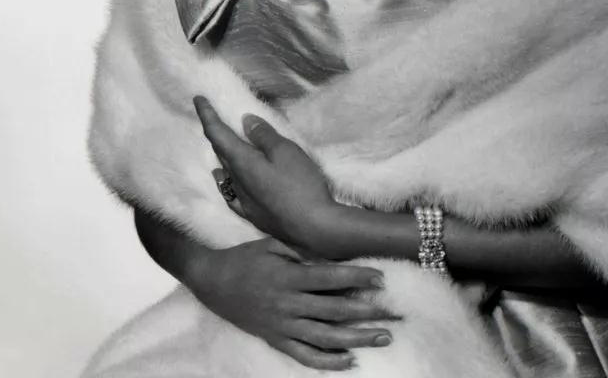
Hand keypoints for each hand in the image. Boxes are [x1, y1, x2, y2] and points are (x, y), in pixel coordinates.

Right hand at [191, 236, 397, 370]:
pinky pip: (305, 356)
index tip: (381, 278)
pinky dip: (328, 362)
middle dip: (368, 311)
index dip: (357, 278)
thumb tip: (329, 260)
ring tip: (383, 337)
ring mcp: (282, 326)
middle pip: (334, 311)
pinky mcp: (276, 340)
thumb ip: (300, 253)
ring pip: (325, 337)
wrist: (212, 282)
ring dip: (357, 339)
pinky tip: (350, 361)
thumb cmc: (245, 257)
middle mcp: (288, 304)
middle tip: (394, 312)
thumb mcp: (271, 244)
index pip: (330, 278)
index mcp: (288, 276)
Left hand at [194, 95, 338, 254]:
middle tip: (211, 116)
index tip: (198, 98)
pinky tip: (222, 181)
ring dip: (220, 155)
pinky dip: (223, 182)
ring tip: (219, 144)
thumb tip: (244, 121)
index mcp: (242, 162)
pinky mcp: (253, 215)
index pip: (217, 134)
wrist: (314, 228)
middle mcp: (237, 181)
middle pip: (220, 152)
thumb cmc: (301, 185)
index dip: (207, 115)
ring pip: (224, 172)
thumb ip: (263, 135)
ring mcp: (244, 200)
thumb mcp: (286, 151)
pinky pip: (230, 194)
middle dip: (214, 132)